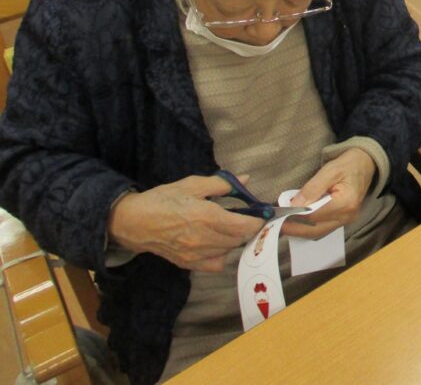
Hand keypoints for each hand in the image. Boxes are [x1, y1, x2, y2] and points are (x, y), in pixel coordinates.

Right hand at [108, 175, 263, 272]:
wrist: (134, 222)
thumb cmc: (163, 199)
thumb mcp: (192, 184)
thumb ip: (222, 184)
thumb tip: (246, 180)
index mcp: (206, 216)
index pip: (245, 226)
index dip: (258, 221)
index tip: (261, 214)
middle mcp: (204, 238)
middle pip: (240, 239)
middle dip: (247, 229)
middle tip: (244, 218)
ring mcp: (196, 254)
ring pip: (229, 251)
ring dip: (234, 240)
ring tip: (227, 228)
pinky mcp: (188, 264)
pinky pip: (215, 264)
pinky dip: (221, 255)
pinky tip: (216, 243)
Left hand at [283, 148, 376, 239]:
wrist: (366, 164)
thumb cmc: (348, 164)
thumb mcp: (330, 170)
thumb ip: (312, 188)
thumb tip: (294, 205)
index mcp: (346, 203)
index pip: (314, 215)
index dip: (294, 215)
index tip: (278, 213)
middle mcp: (347, 217)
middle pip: (315, 230)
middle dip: (294, 229)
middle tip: (276, 225)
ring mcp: (346, 221)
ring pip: (318, 232)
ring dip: (300, 230)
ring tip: (283, 224)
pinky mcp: (343, 220)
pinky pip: (322, 228)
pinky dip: (308, 227)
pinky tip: (296, 222)